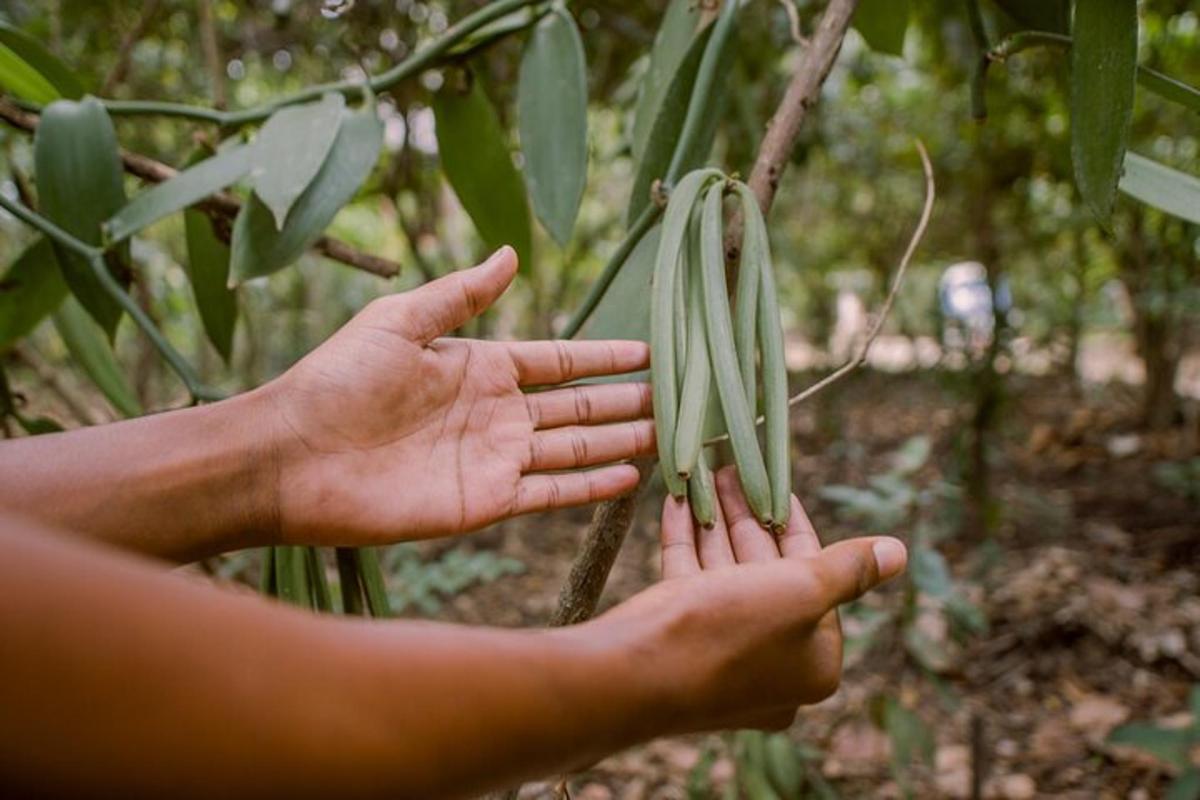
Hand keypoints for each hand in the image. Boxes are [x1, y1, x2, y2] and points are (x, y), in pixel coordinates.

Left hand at [262, 247, 654, 545]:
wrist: (292, 456)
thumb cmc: (337, 380)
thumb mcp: (402, 321)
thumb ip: (461, 294)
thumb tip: (511, 253)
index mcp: (479, 367)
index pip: (559, 361)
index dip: (604, 358)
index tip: (650, 352)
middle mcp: (496, 413)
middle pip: (579, 406)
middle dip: (627, 402)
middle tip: (679, 397)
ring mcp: (494, 459)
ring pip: (575, 448)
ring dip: (620, 442)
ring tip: (670, 435)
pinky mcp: (485, 502)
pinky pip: (551, 492)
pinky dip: (591, 487)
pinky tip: (630, 479)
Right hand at [591, 467, 905, 733]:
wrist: (636, 673)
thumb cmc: (730, 631)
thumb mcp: (801, 591)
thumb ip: (848, 569)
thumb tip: (899, 552)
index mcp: (812, 663)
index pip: (816, 581)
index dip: (795, 526)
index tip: (776, 485)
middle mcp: (769, 664)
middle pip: (766, 573)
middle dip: (749, 517)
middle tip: (732, 468)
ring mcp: (720, 654)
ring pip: (724, 573)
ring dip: (716, 520)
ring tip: (706, 471)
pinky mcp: (678, 641)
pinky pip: (688, 582)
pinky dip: (686, 540)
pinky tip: (676, 499)